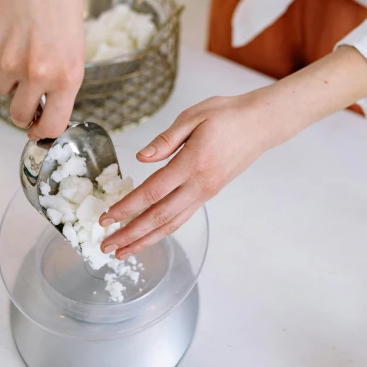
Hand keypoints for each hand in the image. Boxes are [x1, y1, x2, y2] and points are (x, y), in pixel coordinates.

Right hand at [0, 0, 84, 139]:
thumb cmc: (61, 6)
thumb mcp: (75, 50)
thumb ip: (62, 83)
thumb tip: (48, 110)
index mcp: (67, 76)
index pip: (52, 124)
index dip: (43, 133)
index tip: (38, 132)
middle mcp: (38, 74)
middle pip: (19, 115)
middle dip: (22, 113)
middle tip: (25, 98)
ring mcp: (10, 62)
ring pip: (2, 89)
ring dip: (10, 78)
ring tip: (22, 48)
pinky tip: (11, 36)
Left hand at [99, 90, 278, 258]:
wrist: (260, 124)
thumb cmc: (227, 115)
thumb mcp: (193, 116)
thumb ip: (165, 140)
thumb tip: (141, 158)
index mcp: (192, 163)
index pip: (152, 192)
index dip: (127, 207)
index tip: (106, 217)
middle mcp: (200, 184)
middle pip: (159, 216)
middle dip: (130, 234)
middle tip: (106, 245)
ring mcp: (206, 192)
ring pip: (172, 223)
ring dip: (145, 240)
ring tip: (123, 251)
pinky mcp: (209, 193)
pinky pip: (182, 217)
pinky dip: (163, 231)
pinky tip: (149, 236)